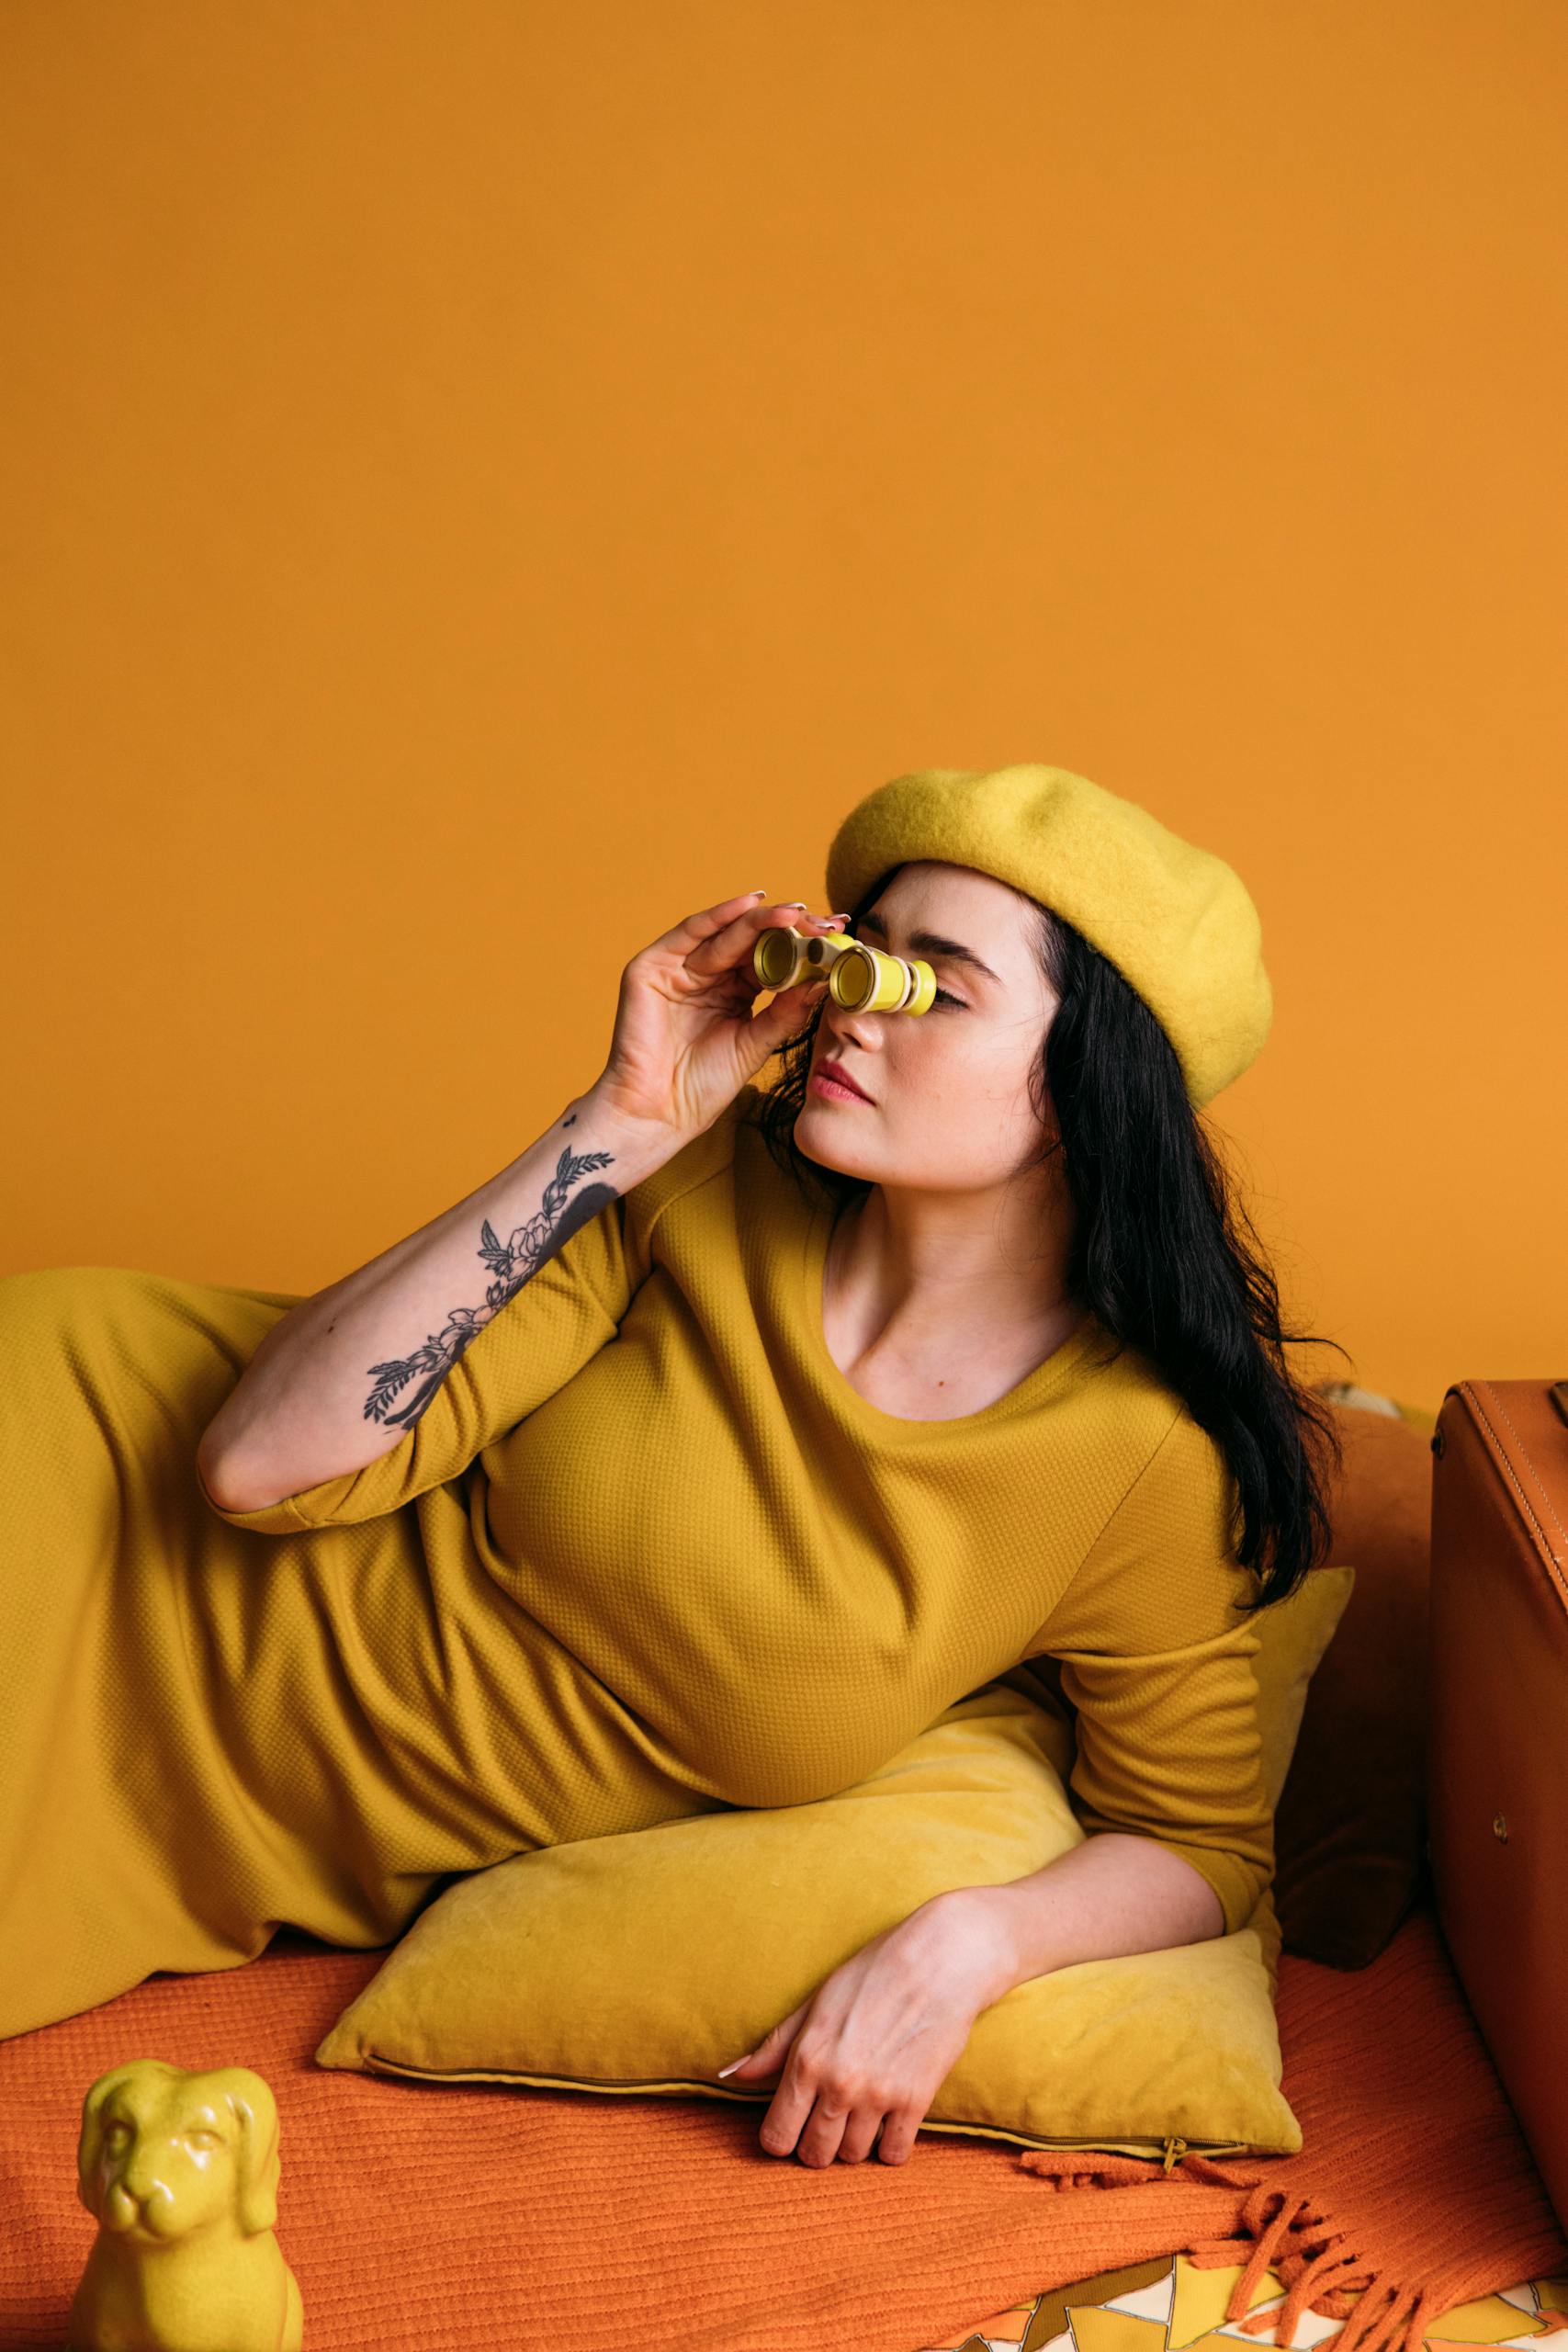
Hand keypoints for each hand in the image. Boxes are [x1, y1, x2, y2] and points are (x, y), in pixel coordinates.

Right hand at [593, 889, 843, 1141]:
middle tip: (825, 922)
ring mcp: (678, 967)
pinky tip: (752, 905)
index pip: (772, 957)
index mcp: (735, 991)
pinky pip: (690, 932)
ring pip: (727, 933)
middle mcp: (707, 973)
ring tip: (797, 913)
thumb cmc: (703, 1086)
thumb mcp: (756, 1043)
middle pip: (752, 939)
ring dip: (763, 920)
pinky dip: (720, 916)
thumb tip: (823, 982)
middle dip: (790, 927)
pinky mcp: (652, 966)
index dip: (804, 945)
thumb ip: (785, 1011)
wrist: (658, 1113)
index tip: (839, 936)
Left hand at [713, 1890, 1018, 2167]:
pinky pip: (894, 2154)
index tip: (791, 2125)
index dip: (780, 2137)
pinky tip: (889, 2120)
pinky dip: (889, 2145)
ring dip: (852, 2142)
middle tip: (826, 2120)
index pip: (776, 2137)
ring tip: (859, 2112)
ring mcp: (879, 2096)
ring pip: (852, 2157)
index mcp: (807, 2059)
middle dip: (814, 2144)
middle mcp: (839, 2084)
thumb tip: (731, 2076)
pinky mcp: (916, 2102)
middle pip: (813, 2156)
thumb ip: (774, 2046)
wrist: (940, 1960)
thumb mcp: (816, 2003)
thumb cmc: (872, 1973)